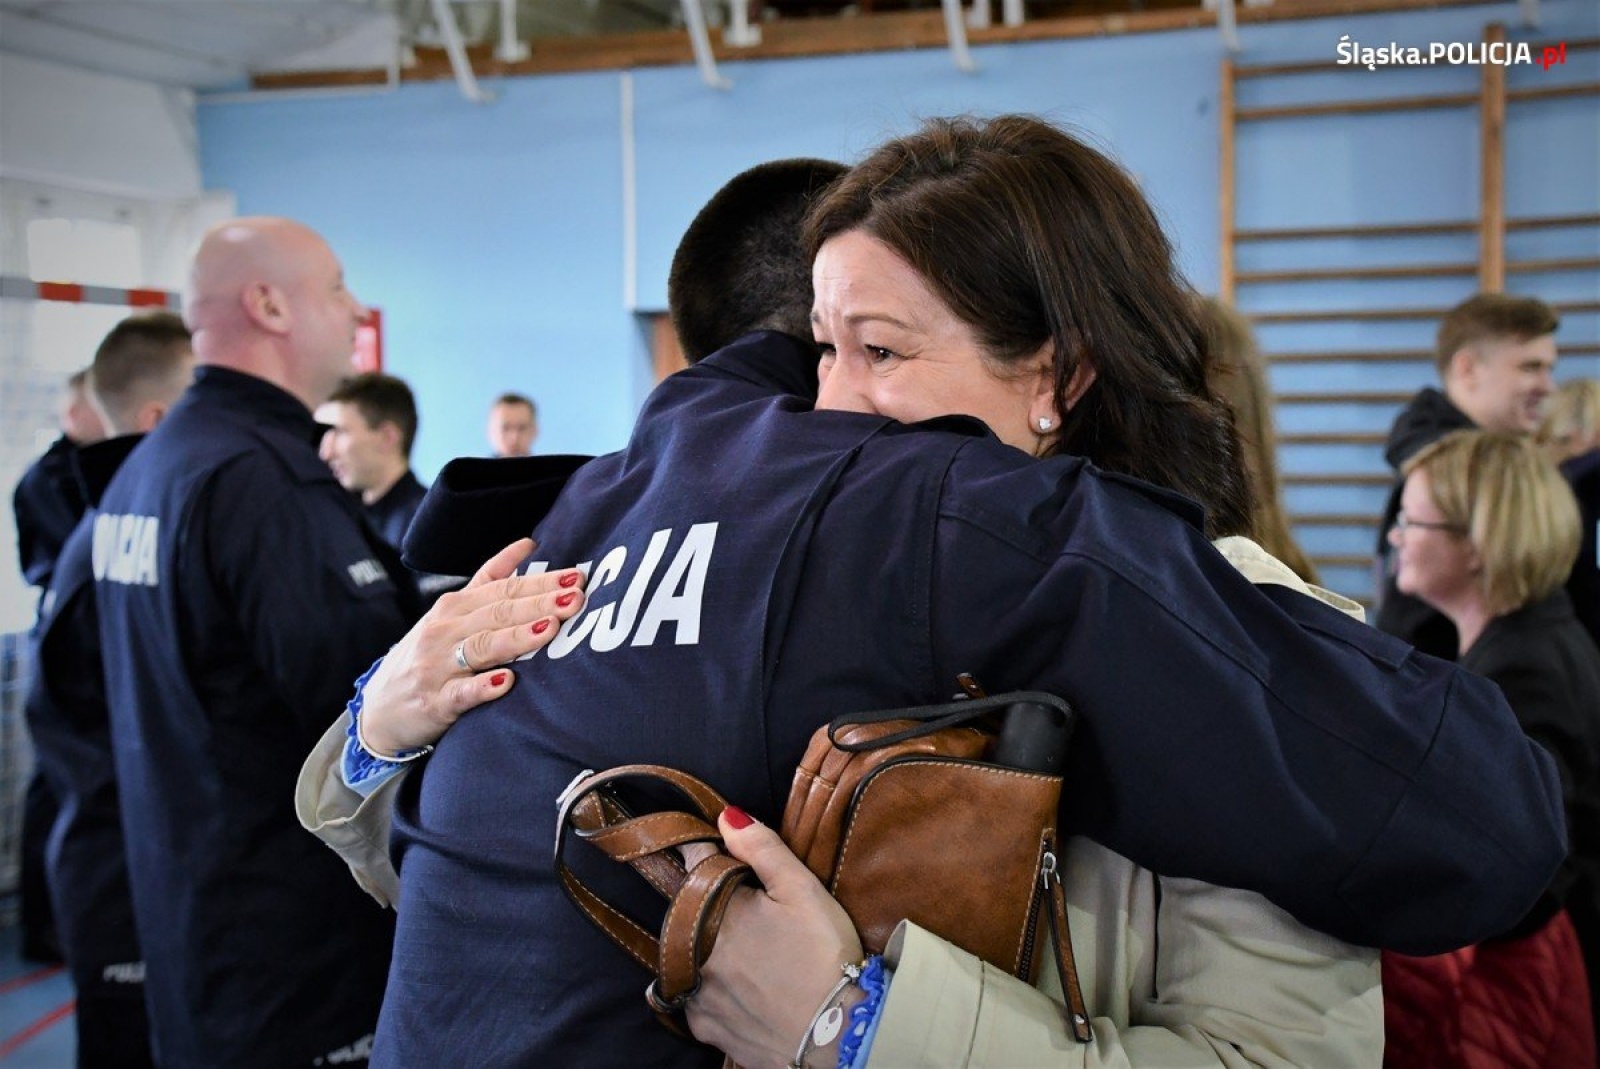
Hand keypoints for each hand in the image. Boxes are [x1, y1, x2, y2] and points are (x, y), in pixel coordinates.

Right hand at [358, 538, 585, 753]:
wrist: (379, 709)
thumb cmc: (427, 656)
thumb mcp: (451, 613)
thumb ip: (488, 580)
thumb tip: (528, 543)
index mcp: (454, 606)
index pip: (503, 588)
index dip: (540, 582)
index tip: (575, 577)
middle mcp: (445, 629)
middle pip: (498, 612)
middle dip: (540, 603)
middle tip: (575, 598)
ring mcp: (437, 665)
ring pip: (482, 647)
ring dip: (517, 637)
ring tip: (550, 628)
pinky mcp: (434, 702)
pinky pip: (461, 693)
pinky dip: (482, 687)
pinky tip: (506, 682)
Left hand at [686, 808, 865, 1068]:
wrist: (839, 1037)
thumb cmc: (824, 957)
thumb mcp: (803, 891)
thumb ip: (762, 848)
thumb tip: (726, 815)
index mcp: (714, 909)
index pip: (695, 863)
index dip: (710, 853)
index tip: (720, 852)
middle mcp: (693, 950)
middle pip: (689, 911)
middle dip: (711, 905)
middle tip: (754, 916)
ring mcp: (696, 992)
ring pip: (688, 955)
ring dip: (708, 949)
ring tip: (753, 956)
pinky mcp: (705, 1027)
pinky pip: (696, 998)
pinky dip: (713, 990)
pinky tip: (746, 989)